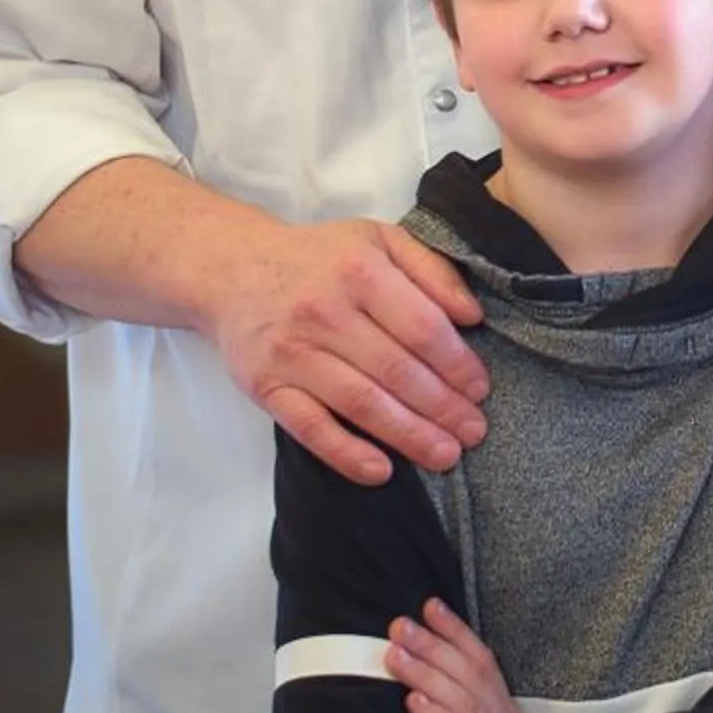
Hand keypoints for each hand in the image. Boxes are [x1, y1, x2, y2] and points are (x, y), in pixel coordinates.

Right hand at [202, 216, 488, 484]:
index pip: (421, 327)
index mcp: (360, 271)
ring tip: (445, 455)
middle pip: (396, 370)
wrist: (232, 269)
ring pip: (360, 402)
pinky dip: (346, 453)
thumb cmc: (320, 257)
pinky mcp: (264, 386)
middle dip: (442, 407)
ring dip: (408, 435)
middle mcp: (324, 312)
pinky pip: (309, 427)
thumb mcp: (380, 240)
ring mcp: (291, 353)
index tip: (481, 389)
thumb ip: (432, 270)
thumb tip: (472, 315)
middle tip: (473, 432)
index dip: (457, 363)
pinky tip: (381, 472)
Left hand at [387, 599, 530, 712]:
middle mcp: (495, 709)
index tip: (430, 605)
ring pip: (456, 696)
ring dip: (424, 673)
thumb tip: (434, 653)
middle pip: (464, 670)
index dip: (455, 628)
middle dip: (431, 644)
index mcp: (499, 695)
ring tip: (394, 656)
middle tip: (399, 626)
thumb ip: (470, 687)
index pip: (478, 655)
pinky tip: (413, 702)